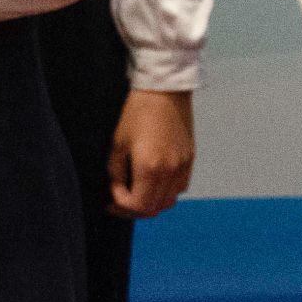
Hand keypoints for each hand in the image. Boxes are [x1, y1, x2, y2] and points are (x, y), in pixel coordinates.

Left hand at [106, 88, 195, 217]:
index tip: (111, 198)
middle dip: (134, 210)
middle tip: (120, 203)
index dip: (121, 206)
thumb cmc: (138, 113)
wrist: (164, 92)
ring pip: (169, 201)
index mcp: (150, 168)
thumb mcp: (118, 144)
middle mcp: (170, 171)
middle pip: (155, 209)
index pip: (138, 205)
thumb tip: (118, 189)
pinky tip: (154, 182)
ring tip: (137, 194)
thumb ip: (117, 173)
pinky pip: (180, 188)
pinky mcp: (190, 160)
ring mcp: (183, 167)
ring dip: (152, 203)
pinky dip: (166, 192)